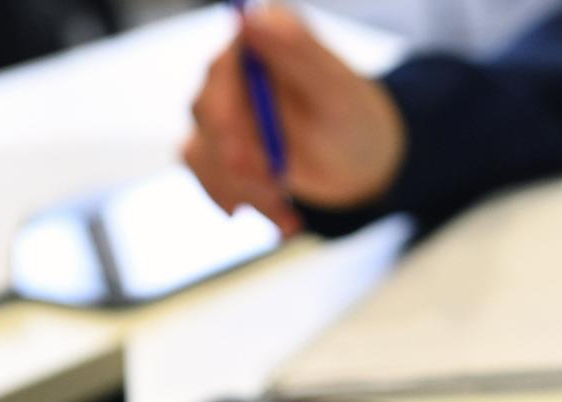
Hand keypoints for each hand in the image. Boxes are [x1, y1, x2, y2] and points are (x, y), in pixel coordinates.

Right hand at [184, 5, 406, 233]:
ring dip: (244, 189)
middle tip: (277, 189)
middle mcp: (233, 68)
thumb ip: (297, 50)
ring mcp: (220, 107)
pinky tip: (283, 221)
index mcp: (261, 38)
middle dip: (238, 161)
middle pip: (205, 111)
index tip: (242, 155)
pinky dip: (241, 203)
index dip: (224, 112)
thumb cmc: (357, 119)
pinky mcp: (215, 144)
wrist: (360, 163)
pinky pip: (205, 175)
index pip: (222, 67)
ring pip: (201, 150)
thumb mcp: (338, 90)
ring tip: (291, 216)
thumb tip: (248, 16)